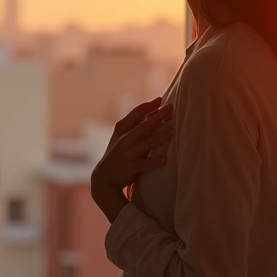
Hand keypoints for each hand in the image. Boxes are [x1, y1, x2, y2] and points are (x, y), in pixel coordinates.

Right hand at [91, 96, 174, 221]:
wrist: (104, 177)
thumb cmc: (119, 152)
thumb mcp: (122, 136)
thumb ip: (136, 125)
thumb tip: (155, 111)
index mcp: (122, 129)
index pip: (136, 113)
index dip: (148, 106)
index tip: (160, 99)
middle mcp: (124, 139)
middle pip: (144, 125)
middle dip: (158, 116)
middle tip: (171, 107)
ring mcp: (127, 153)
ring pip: (146, 143)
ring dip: (160, 137)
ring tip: (172, 132)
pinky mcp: (130, 167)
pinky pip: (145, 164)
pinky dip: (155, 161)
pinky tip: (165, 159)